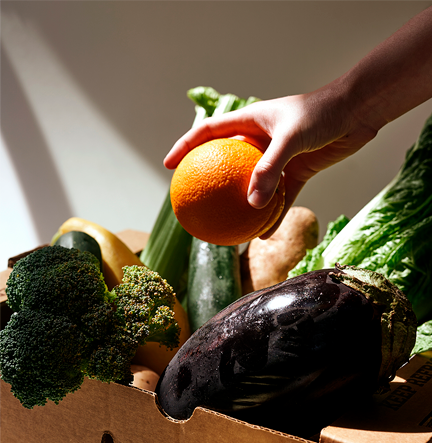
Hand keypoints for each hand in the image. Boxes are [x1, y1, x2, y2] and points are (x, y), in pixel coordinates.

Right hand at [164, 88, 377, 236]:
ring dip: (241, 204)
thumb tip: (252, 204)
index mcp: (250, 121)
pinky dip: (272, 215)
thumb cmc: (322, 113)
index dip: (185, 147)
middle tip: (196, 201)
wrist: (357, 112)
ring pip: (252, 185)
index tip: (169, 166)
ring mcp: (277, 158)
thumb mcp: (291, 137)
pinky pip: (280, 198)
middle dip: (210, 180)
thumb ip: (270, 168)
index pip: (208, 132)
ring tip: (226, 224)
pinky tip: (263, 234)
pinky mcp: (296, 172)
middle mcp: (259, 140)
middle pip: (226, 162)